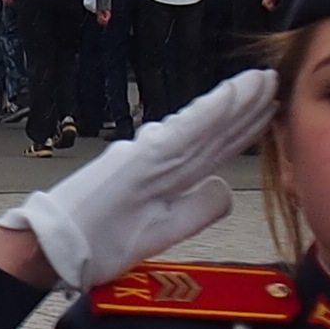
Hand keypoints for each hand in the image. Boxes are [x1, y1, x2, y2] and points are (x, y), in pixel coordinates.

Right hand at [0, 66, 274, 292]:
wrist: (56, 247)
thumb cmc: (99, 240)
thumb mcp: (163, 231)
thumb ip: (197, 210)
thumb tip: (225, 187)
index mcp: (168, 176)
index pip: (215, 148)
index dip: (243, 128)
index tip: (268, 110)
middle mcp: (161, 159)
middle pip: (215, 131)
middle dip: (247, 107)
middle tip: (273, 81)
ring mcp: (150, 155)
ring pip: (204, 125)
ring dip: (236, 100)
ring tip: (262, 80)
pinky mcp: (140, 158)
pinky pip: (184, 132)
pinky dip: (209, 112)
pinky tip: (232, 96)